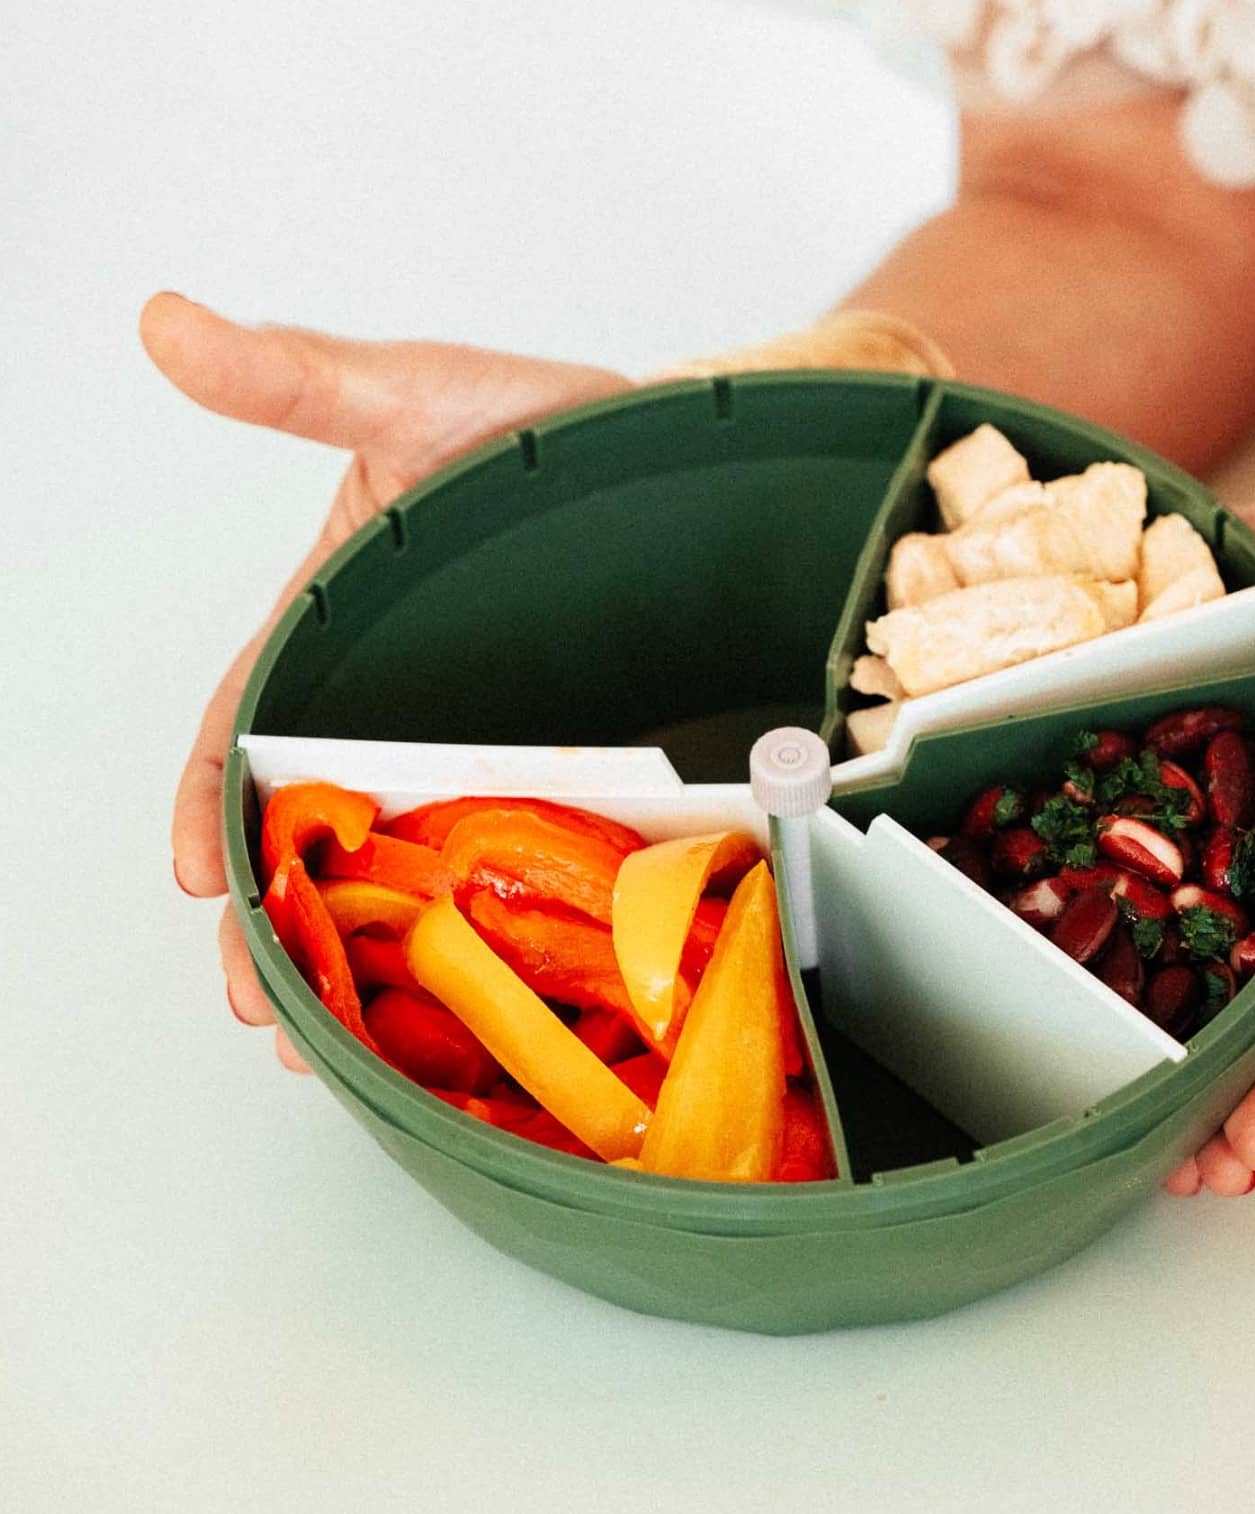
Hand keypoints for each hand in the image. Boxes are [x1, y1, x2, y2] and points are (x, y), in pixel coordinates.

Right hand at [145, 293, 630, 1068]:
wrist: (677, 450)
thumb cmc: (539, 423)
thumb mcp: (413, 397)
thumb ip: (298, 381)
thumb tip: (168, 328)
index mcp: (338, 628)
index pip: (247, 729)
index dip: (214, 808)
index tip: (198, 882)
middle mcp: (399, 699)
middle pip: (313, 826)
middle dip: (276, 919)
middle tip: (264, 1007)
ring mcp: (481, 739)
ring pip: (405, 858)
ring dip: (362, 948)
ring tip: (340, 1035)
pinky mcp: (563, 761)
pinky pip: (509, 853)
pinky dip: (478, 922)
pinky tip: (473, 990)